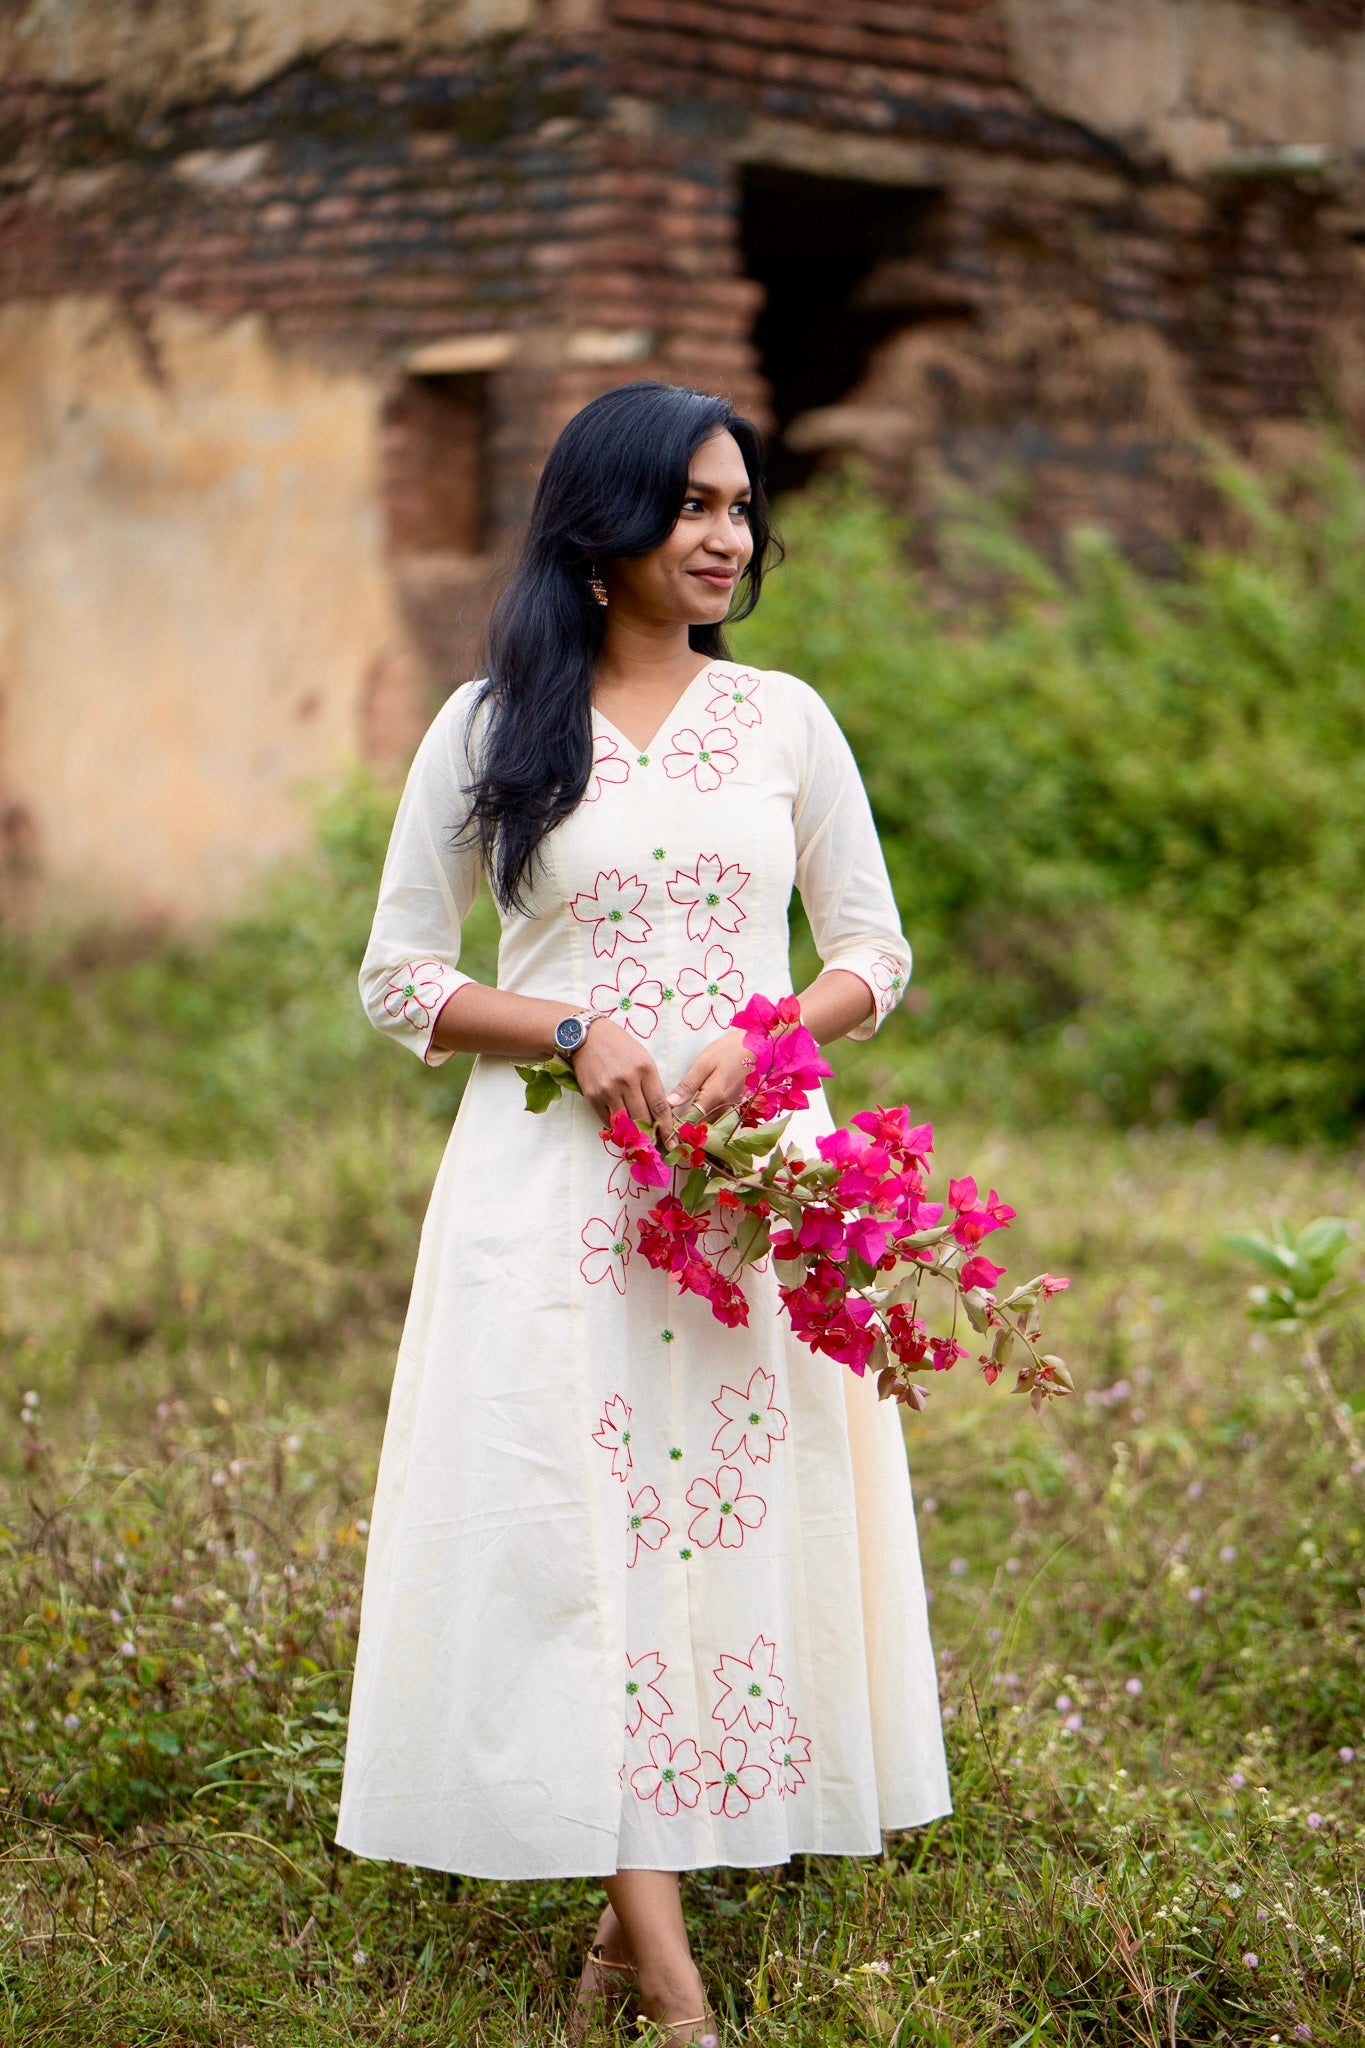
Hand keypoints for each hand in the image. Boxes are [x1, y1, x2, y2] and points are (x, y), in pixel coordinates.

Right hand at [570, 1019, 672, 1136]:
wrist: (587, 1036)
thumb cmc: (620, 1047)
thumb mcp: (643, 1059)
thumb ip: (652, 1085)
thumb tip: (659, 1115)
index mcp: (645, 1069)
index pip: (660, 1106)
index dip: (666, 1128)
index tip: (671, 1141)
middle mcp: (627, 1081)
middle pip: (643, 1118)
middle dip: (650, 1134)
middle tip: (654, 1143)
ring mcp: (608, 1089)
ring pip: (625, 1123)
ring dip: (632, 1134)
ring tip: (638, 1139)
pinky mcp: (593, 1096)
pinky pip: (607, 1120)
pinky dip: (615, 1126)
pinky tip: (620, 1127)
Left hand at [665, 1029, 754, 1127]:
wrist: (757, 1048)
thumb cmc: (728, 1051)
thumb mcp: (704, 1064)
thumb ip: (688, 1086)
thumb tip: (670, 1104)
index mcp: (714, 1097)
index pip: (690, 1120)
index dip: (676, 1127)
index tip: (663, 1129)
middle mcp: (724, 1108)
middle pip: (701, 1128)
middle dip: (685, 1132)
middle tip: (668, 1132)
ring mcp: (732, 1109)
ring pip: (711, 1126)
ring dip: (697, 1129)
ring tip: (680, 1127)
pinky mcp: (736, 1106)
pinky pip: (719, 1121)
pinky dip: (708, 1123)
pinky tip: (698, 1119)